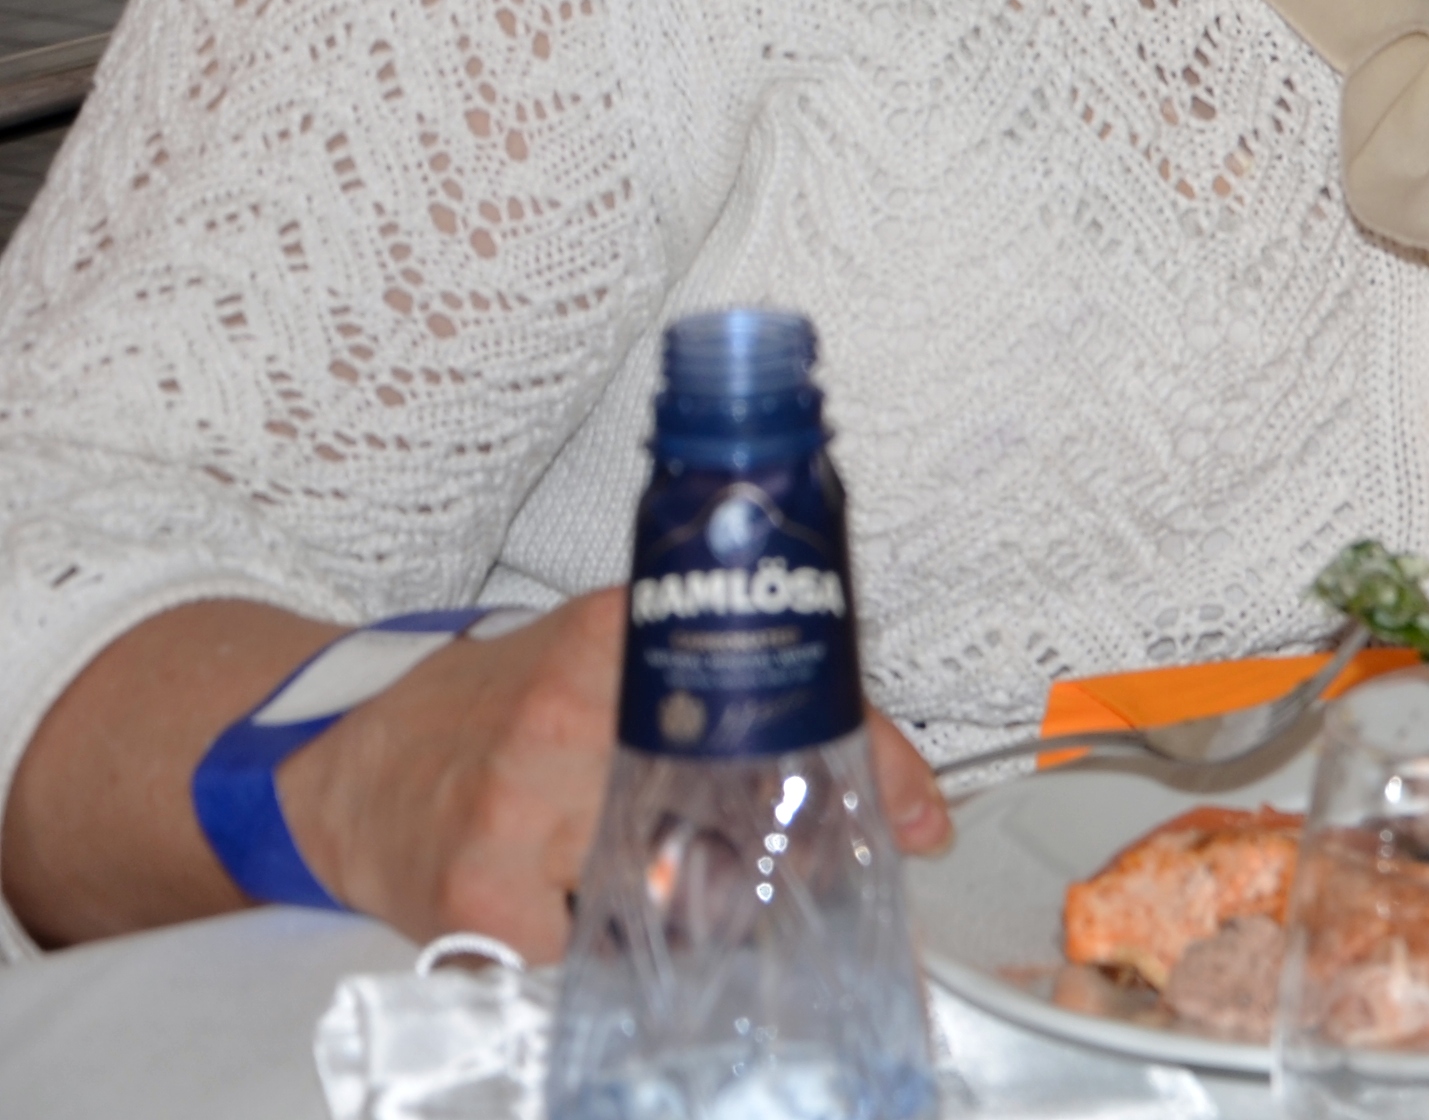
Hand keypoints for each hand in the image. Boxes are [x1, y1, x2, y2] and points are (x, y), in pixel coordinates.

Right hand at [270, 589, 951, 950]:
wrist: (349, 762)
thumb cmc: (505, 713)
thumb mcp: (615, 667)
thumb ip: (750, 709)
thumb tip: (917, 811)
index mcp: (615, 640)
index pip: (775, 700)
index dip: (858, 764)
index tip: (912, 821)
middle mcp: (571, 715)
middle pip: (732, 807)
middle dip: (772, 854)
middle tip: (775, 871)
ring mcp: (518, 804)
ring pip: (667, 890)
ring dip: (686, 908)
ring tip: (651, 883)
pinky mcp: (478, 889)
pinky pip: (588, 949)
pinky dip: (595, 944)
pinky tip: (563, 909)